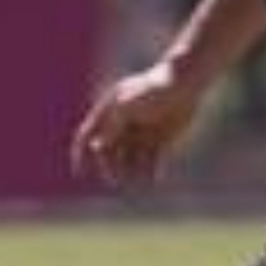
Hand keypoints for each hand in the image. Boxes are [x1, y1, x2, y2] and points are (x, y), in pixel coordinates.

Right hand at [70, 64, 201, 190]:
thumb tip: (95, 146)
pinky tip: (154, 178)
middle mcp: (123, 126)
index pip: (87, 135)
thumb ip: (111, 126)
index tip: (80, 172)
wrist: (185, 84)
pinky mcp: (160, 142)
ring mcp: (141, 135)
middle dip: (109, 167)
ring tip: (139, 180)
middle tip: (115, 180)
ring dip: (130, 173)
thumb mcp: (127, 106)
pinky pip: (151, 162)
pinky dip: (151, 172)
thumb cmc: (153, 90)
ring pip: (129, 161)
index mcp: (109, 113)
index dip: (80, 154)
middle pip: (108, 153)